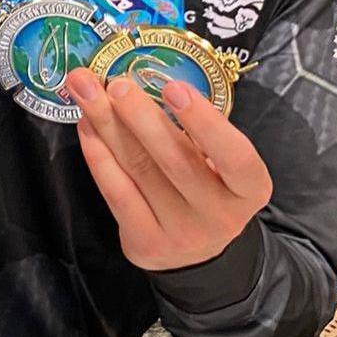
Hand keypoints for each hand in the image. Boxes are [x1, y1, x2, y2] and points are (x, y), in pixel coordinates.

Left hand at [65, 70, 271, 271]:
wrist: (193, 255)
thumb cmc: (207, 191)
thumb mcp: (221, 166)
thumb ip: (197, 133)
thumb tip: (147, 81)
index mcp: (250, 190)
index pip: (235, 156)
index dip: (205, 122)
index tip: (174, 87)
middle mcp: (220, 215)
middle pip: (176, 161)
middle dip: (141, 117)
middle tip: (117, 84)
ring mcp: (182, 233)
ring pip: (139, 171)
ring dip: (108, 125)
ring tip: (87, 91)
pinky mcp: (145, 243)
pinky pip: (116, 192)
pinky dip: (98, 155)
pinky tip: (86, 126)